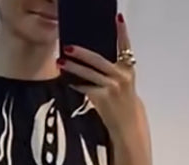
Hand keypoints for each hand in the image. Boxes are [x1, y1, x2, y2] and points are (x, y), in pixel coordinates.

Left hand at [60, 16, 141, 140]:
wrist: (128, 122)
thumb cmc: (123, 99)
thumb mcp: (123, 80)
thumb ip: (112, 68)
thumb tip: (90, 57)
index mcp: (128, 68)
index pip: (125, 47)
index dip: (122, 32)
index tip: (117, 18)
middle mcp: (121, 76)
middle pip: (98, 60)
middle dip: (81, 53)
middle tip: (68, 47)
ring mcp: (112, 88)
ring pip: (89, 74)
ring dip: (72, 68)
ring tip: (60, 62)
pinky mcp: (103, 99)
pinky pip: (86, 88)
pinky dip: (76, 84)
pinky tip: (67, 80)